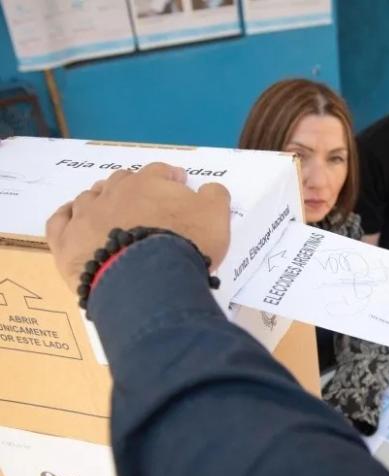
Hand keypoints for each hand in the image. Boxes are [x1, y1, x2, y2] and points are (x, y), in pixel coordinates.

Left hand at [46, 162, 230, 292]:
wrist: (147, 278)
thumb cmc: (184, 243)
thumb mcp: (216, 216)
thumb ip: (215, 196)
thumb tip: (209, 189)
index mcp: (150, 182)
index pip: (161, 171)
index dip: (171, 178)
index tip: (179, 185)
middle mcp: (114, 192)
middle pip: (122, 181)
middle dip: (135, 188)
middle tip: (147, 204)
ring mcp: (87, 215)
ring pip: (90, 197)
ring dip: (102, 201)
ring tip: (112, 215)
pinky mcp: (67, 241)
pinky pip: (59, 221)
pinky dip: (67, 217)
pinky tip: (73, 219)